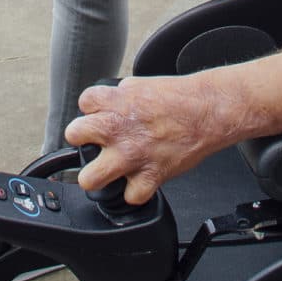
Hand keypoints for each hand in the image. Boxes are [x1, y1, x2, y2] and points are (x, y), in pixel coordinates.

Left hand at [65, 75, 235, 206]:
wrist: (208, 111)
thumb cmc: (180, 97)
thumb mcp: (140, 84)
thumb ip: (119, 96)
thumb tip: (108, 105)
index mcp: (115, 101)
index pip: (83, 104)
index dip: (93, 110)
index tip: (102, 114)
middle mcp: (117, 128)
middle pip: (73, 136)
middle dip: (83, 140)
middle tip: (96, 143)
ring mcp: (131, 155)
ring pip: (90, 178)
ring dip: (98, 175)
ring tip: (107, 171)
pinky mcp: (150, 176)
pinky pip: (131, 197)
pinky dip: (137, 191)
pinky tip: (141, 180)